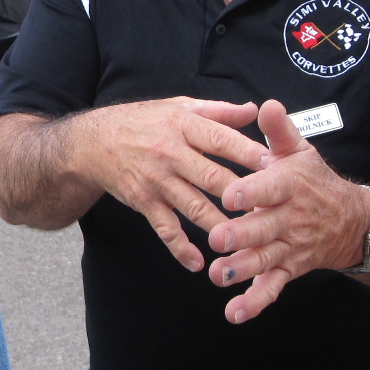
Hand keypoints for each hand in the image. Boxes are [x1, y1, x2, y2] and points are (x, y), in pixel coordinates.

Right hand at [63, 97, 264, 271]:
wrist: (93, 142)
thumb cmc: (143, 121)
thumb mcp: (179, 107)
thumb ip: (218, 111)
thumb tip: (254, 110)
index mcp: (183, 125)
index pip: (222, 139)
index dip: (248, 153)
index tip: (275, 166)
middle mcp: (170, 153)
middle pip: (213, 176)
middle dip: (243, 195)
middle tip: (271, 210)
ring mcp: (156, 180)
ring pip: (194, 207)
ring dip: (220, 225)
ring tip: (245, 240)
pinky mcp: (143, 202)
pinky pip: (165, 228)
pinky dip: (180, 248)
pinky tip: (197, 262)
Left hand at [205, 101, 369, 323]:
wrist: (353, 221)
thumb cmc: (315, 181)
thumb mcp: (301, 151)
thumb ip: (280, 131)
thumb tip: (267, 104)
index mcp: (290, 186)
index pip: (271, 188)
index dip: (253, 193)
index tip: (231, 196)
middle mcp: (291, 219)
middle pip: (266, 228)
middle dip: (242, 235)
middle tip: (218, 239)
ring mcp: (290, 247)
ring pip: (266, 260)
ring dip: (243, 270)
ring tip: (219, 275)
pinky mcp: (290, 269)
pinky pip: (273, 287)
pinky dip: (255, 302)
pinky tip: (235, 313)